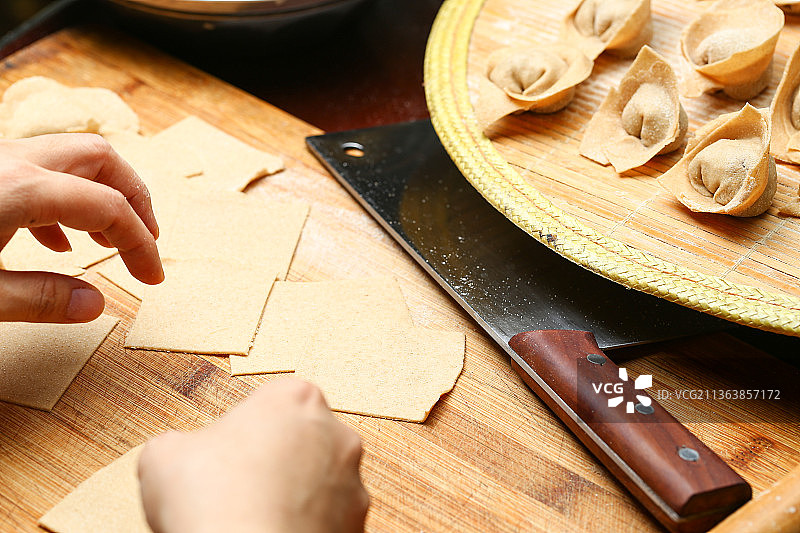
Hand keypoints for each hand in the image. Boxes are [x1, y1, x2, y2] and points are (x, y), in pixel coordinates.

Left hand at [0, 134, 162, 322]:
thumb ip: (37, 299)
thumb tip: (93, 305)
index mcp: (18, 188)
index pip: (108, 207)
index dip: (140, 244)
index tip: (151, 277)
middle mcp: (10, 159)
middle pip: (99, 158)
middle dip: (133, 197)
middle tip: (147, 238)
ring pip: (68, 157)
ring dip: (99, 194)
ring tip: (109, 239)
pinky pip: (35, 169)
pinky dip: (62, 197)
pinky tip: (58, 239)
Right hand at [138, 378, 368, 532]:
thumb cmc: (212, 502)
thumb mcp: (164, 455)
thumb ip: (180, 443)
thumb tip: (182, 456)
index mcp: (295, 398)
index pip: (272, 402)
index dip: (244, 430)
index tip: (226, 455)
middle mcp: (336, 433)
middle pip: (301, 439)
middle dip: (275, 461)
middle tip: (238, 489)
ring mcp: (353, 481)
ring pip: (320, 482)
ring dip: (294, 495)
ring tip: (254, 519)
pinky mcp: (358, 523)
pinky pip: (329, 519)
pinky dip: (306, 526)